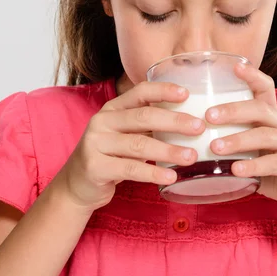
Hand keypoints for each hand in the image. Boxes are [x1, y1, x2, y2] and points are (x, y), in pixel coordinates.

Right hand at [52, 81, 204, 213]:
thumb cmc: (110, 156)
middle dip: (174, 121)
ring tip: (191, 156)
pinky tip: (171, 177)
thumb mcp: (124, 135)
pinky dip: (153, 174)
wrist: (77, 184)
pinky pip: (130, 169)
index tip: (187, 94)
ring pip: (139, 145)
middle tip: (199, 128)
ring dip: (169, 151)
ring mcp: (96, 144)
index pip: (139, 92)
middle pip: (143, 117)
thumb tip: (190, 122)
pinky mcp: (95, 167)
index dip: (163, 90)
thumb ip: (147, 126)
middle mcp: (102, 121)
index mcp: (112, 108)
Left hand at [206, 62, 276, 218]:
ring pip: (266, 134)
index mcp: (273, 119)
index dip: (252, 75)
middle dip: (233, 110)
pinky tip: (235, 170)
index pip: (265, 88)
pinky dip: (253, 166)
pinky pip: (274, 162)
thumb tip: (191, 137)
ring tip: (215, 147)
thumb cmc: (273, 173)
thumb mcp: (253, 153)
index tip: (233, 66)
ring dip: (238, 139)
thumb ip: (232, 142)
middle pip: (260, 109)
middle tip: (208, 117)